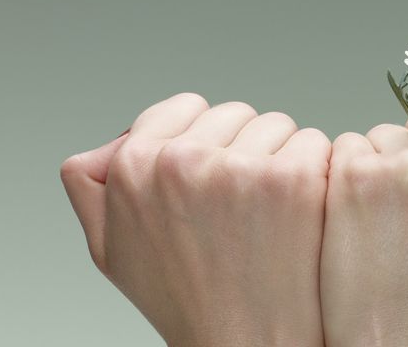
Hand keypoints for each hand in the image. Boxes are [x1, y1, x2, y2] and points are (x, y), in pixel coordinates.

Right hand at [60, 93, 331, 346]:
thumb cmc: (187, 300)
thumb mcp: (113, 248)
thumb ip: (93, 186)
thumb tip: (108, 146)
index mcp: (133, 166)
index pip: (185, 107)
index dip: (204, 141)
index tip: (211, 179)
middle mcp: (182, 161)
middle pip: (234, 114)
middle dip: (241, 149)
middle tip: (239, 207)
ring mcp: (239, 168)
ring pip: (276, 125)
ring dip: (279, 157)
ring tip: (267, 214)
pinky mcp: (291, 177)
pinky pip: (313, 142)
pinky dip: (315, 170)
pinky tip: (299, 214)